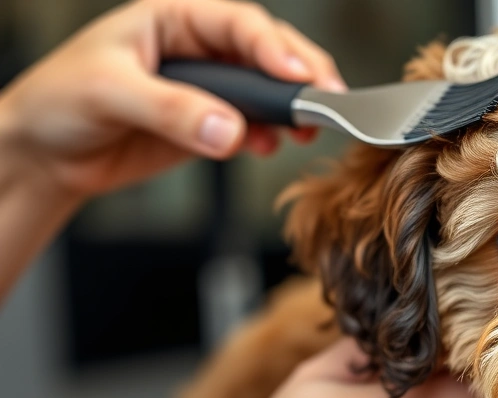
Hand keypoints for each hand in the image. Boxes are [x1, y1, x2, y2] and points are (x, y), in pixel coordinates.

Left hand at [0, 0, 343, 200]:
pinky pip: (253, 127)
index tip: (299, 77)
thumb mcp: (109, 93)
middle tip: (327, 101)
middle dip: (301, 76)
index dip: (274, 48)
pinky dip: (268, 138)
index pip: (238, 24)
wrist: (46, 154)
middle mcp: (199, 49)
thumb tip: (229, 130)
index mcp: (174, 18)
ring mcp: (209, 89)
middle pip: (267, 52)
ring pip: (267, 91)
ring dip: (291, 111)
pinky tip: (268, 146)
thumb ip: (172, 110)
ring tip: (304, 131)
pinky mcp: (212, 126)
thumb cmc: (60, 102)